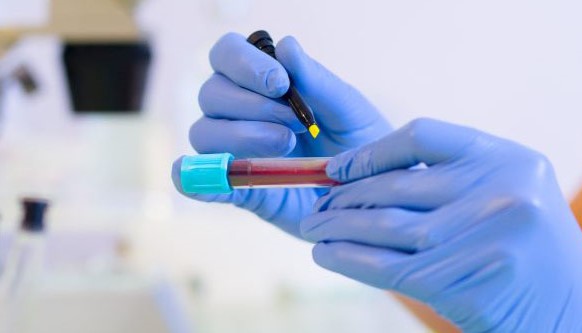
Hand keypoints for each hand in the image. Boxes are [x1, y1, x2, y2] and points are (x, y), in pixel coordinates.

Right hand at [172, 33, 390, 236]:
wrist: (371, 194)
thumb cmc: (361, 143)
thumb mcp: (348, 110)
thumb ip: (317, 81)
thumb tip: (285, 44)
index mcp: (265, 83)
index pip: (227, 55)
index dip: (244, 64)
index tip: (280, 85)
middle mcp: (241, 111)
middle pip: (211, 92)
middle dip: (251, 105)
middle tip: (297, 124)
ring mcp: (236, 150)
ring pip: (204, 132)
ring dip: (240, 135)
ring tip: (286, 146)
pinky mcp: (238, 189)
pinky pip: (202, 180)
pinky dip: (196, 179)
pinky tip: (205, 183)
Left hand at [302, 118, 581, 331]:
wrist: (571, 311)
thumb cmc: (523, 251)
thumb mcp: (504, 197)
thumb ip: (450, 182)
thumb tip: (363, 180)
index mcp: (507, 158)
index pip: (423, 134)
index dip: (372, 150)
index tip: (338, 168)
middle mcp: (500, 190)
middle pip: (397, 185)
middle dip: (346, 197)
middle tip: (316, 206)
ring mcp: (483, 235)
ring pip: (386, 226)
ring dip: (338, 228)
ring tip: (313, 228)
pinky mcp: (463, 280)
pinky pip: (387, 265)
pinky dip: (349, 259)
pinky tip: (325, 255)